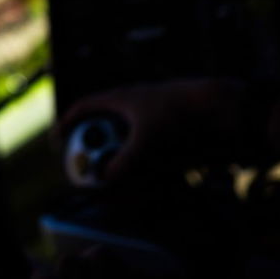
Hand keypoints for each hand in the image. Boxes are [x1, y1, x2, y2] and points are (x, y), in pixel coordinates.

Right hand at [58, 78, 265, 183]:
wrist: (221, 109)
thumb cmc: (180, 116)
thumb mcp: (147, 142)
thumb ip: (124, 164)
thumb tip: (106, 181)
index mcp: (122, 98)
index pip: (85, 107)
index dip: (68, 124)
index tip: (58, 145)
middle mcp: (135, 105)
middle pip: (104, 125)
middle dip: (93, 147)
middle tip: (87, 169)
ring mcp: (152, 117)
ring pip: (126, 138)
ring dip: (118, 158)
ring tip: (114, 179)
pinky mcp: (169, 130)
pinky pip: (146, 148)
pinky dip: (140, 162)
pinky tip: (142, 180)